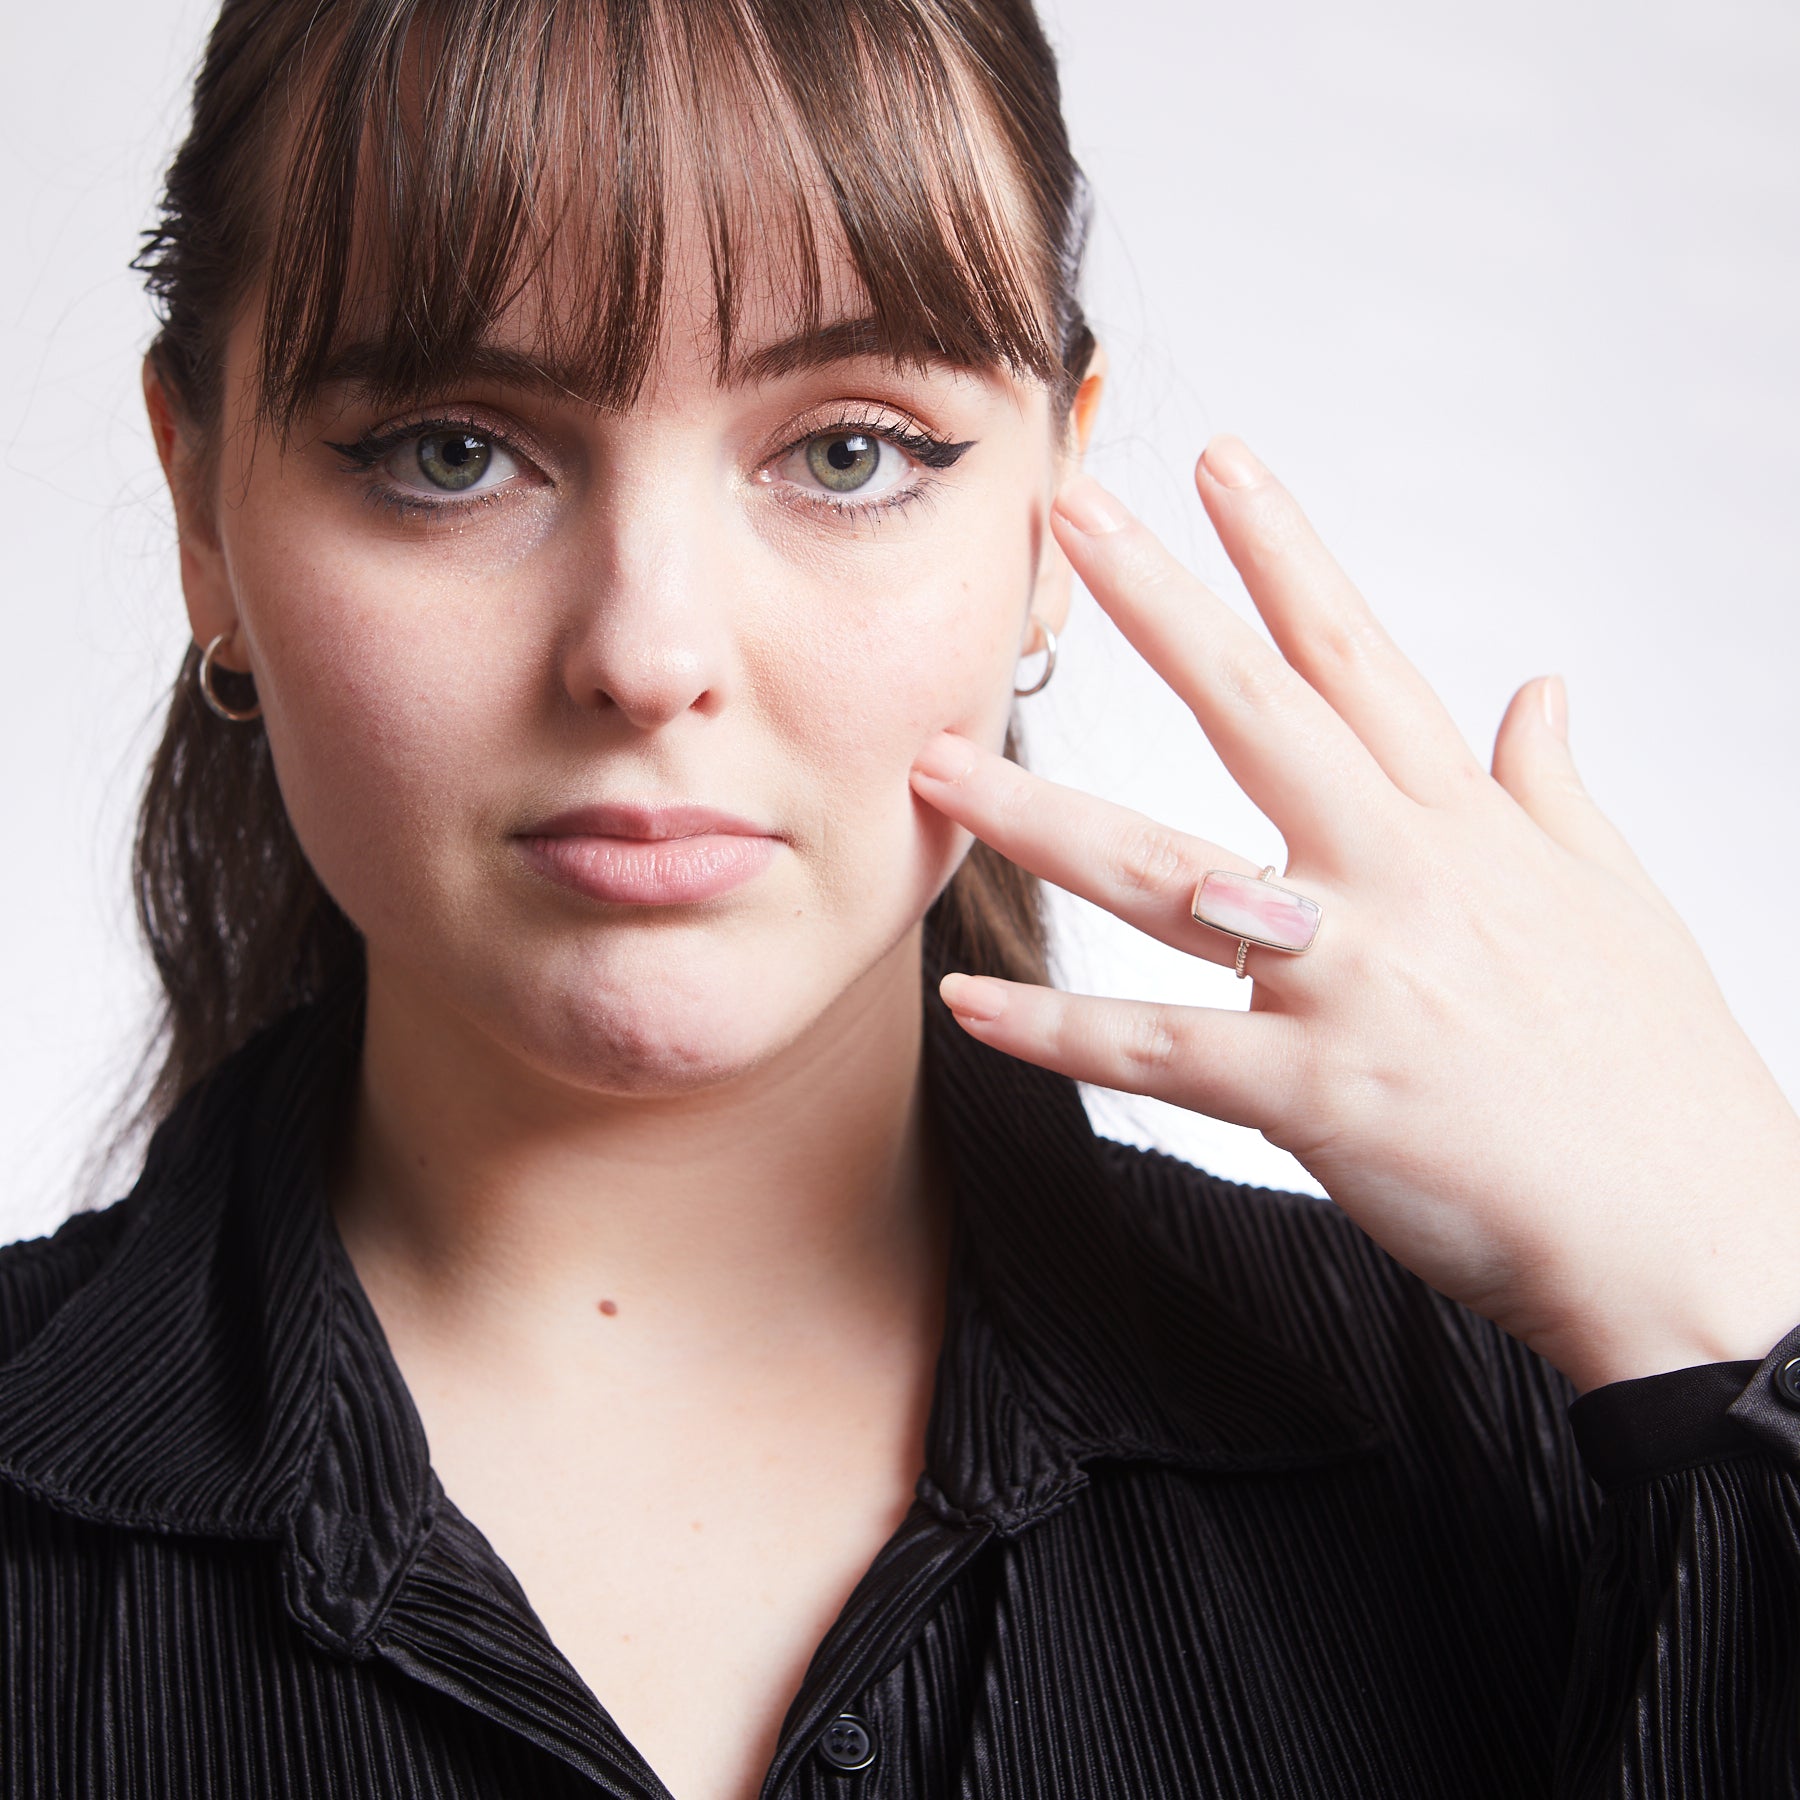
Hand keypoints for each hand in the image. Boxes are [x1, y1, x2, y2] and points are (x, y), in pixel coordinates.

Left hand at [910, 436, 1799, 1392]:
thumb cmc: (1657, 1070)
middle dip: (1156, 604)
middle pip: (1255, 711)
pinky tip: (966, 1005)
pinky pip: (1155, 1052)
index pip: (1357, 656)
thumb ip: (1551, 787)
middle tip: (1066, 514)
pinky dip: (1056, 1031)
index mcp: (1459, 825)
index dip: (1283, 550)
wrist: (1694, 1233)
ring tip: (935, 767)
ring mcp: (1348, 979)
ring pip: (1160, 874)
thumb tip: (1541, 689)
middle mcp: (1393, 876)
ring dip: (1037, 816)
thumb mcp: (1615, 899)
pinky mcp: (1316, 1093)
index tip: (1220, 461)